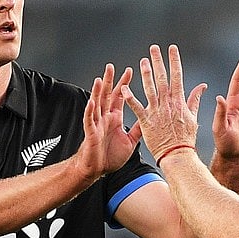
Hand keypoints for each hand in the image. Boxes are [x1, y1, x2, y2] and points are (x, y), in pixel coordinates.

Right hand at [74, 63, 135, 180]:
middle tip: (111, 66)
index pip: (119, 97)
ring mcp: (97, 125)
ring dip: (97, 92)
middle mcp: (105, 119)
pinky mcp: (91, 134)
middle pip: (106, 96)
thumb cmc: (110, 156)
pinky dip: (90, 111)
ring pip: (96, 105)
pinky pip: (90, 121)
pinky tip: (91, 102)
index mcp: (114, 119)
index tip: (130, 70)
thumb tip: (148, 119)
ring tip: (99, 79)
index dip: (123, 84)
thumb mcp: (130, 141)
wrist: (98, 170)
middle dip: (109, 81)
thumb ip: (138, 129)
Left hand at [122, 44, 206, 162]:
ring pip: (149, 89)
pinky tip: (124, 88)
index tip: (172, 48)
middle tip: (153, 48)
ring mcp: (156, 112)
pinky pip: (136, 107)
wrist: (177, 155)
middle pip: (162, 78)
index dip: (174, 61)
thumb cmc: (186, 138)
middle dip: (158, 61)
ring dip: (145, 74)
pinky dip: (130, 98)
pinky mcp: (146, 121)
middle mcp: (167, 104)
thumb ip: (195, 99)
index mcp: (179, 101)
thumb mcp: (193, 117)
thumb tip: (202, 86)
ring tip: (142, 61)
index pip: (177, 76)